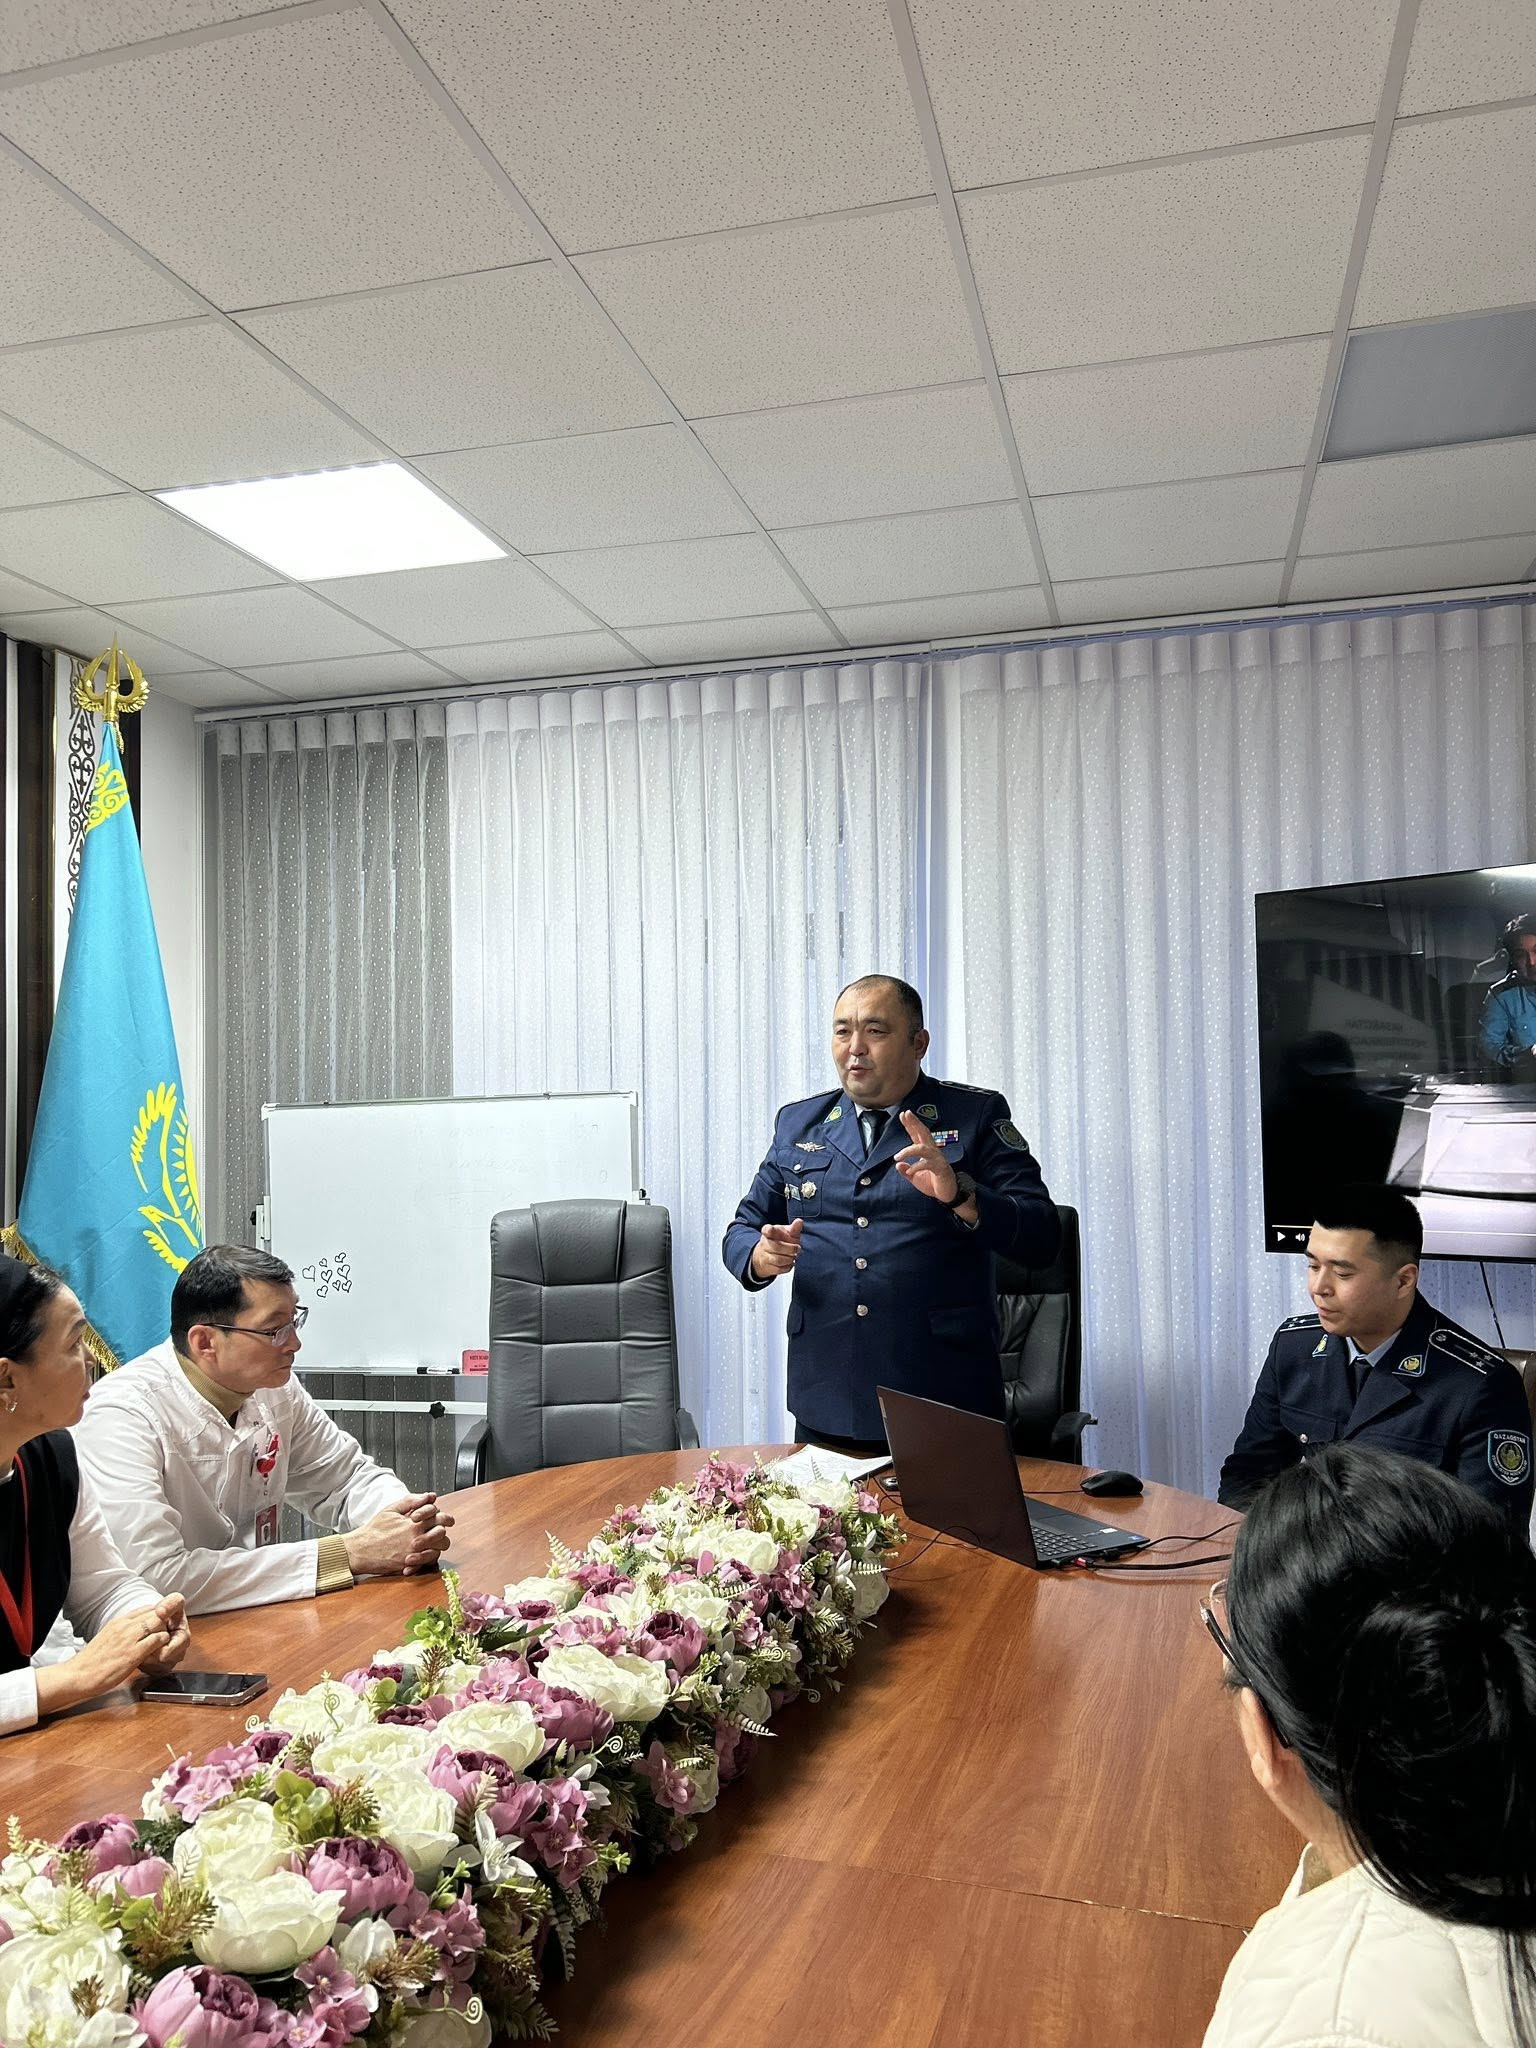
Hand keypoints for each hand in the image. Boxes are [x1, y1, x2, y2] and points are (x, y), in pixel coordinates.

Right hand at [34, 1600, 184, 1715]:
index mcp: (118, 1621)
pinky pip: (158, 1640)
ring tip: (165, 1644)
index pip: (146, 1608)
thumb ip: (122, 1632)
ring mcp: (130, 1638)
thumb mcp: (108, 1638)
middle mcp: (125, 1625)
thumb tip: (135, 1632)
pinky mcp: (134, 1653)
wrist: (77, 1675)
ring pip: (159, 1623)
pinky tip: (162, 1652)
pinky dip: (164, 1644)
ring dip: (165, 1633)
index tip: (162, 1625)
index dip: (158, 1615)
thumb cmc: (91, 1662)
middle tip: (169, 1634)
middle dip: (165, 1622)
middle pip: (155, 1613)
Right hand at [344, 1494, 453, 1578]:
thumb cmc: (374, 1529)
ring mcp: (413, 1553)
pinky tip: (425, 1551)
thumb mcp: (391, 1509)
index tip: (447, 1518)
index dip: (444, 1516)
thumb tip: (430, 1496)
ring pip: (438, 1549)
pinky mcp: (409, 1564)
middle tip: (440, 1529)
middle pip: (442, 1534)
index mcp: (413, 1523)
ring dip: (439, 1544)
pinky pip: (428, 1562)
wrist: (359, 1550)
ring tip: (433, 1541)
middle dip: (443, 1530)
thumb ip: (412, 1500)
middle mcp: (416, 1538)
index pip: (439, 1517)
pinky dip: (430, 1556)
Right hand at [750, 1218, 803, 1280]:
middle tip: (797, 1248)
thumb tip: (799, 1221)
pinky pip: (780, 1269)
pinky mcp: (768, 1267)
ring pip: (778, 1260)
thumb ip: (794, 1228)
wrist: (767, 1255)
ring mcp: (765, 1256)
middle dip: (790, 1249)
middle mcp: (765, 1243)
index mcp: (769, 1232)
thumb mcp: (787, 1232)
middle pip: (776, 1247)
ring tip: (794, 1255)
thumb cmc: (780, 1241)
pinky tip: (790, 1262)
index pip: (767, 1230)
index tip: (769, 1230)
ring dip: (790, 1258)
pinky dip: (788, 1266)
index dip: (768, 1230)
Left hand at [894, 1111, 959, 1203]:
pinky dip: (916, 1167)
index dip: (910, 1124)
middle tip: (906, 1114)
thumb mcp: (915, 1177)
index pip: (917, 1135)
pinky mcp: (940, 1168)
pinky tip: (909, 1171)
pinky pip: (927, 1164)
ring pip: (923, 1148)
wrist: (948, 1194)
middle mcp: (932, 1151)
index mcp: (926, 1152)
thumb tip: (898, 1164)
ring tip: (897, 1156)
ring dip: (908, 1150)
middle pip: (923, 1133)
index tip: (903, 1115)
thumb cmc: (933, 1184)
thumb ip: (906, 1171)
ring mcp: (937, 1158)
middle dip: (915, 1123)